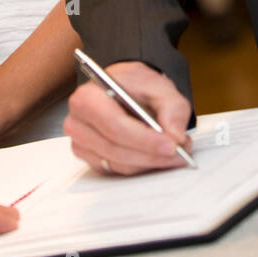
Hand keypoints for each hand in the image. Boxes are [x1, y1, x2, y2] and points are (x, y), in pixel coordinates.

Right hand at [63, 61, 192, 174]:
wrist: (124, 89)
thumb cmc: (135, 85)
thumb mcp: (159, 86)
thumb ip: (172, 108)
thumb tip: (175, 135)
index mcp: (88, 97)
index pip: (114, 125)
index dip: (144, 139)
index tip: (171, 145)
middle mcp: (78, 122)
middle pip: (115, 148)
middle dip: (151, 154)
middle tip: (179, 153)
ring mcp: (82, 143)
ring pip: (118, 163)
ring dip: (149, 162)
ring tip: (174, 153)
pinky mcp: (90, 159)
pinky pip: (117, 171)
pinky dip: (140, 166)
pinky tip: (156, 157)